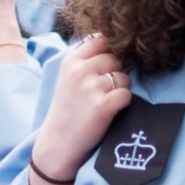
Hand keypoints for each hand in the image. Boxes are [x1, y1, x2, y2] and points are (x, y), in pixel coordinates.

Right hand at [30, 35, 130, 181]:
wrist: (58, 145)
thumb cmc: (67, 111)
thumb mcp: (68, 79)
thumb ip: (86, 61)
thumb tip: (114, 45)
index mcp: (70, 61)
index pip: (101, 39)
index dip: (108, 52)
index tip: (103, 68)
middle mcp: (80, 70)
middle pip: (115, 58)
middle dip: (114, 73)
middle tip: (101, 92)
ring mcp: (91, 87)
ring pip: (123, 77)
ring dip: (119, 90)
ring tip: (103, 103)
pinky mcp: (103, 105)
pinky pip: (126, 95)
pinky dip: (122, 104)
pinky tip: (109, 112)